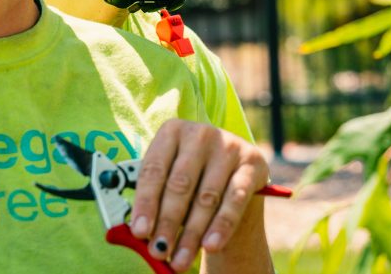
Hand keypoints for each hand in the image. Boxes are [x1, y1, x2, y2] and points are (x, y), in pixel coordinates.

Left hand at [129, 119, 270, 271]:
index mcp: (172, 131)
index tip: (139, 232)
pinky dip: (222, 225)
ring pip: (207, 197)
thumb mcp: (169, 179)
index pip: (154, 170)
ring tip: (180, 259)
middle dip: (167, 222)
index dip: (145, 203)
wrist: (232, 172)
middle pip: (180, 184)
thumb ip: (154, 199)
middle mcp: (201, 134)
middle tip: (159, 251)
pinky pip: (236, 199)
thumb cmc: (191, 178)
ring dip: (192, 233)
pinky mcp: (253, 163)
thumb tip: (137, 232)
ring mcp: (229, 146)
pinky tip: (210, 245)